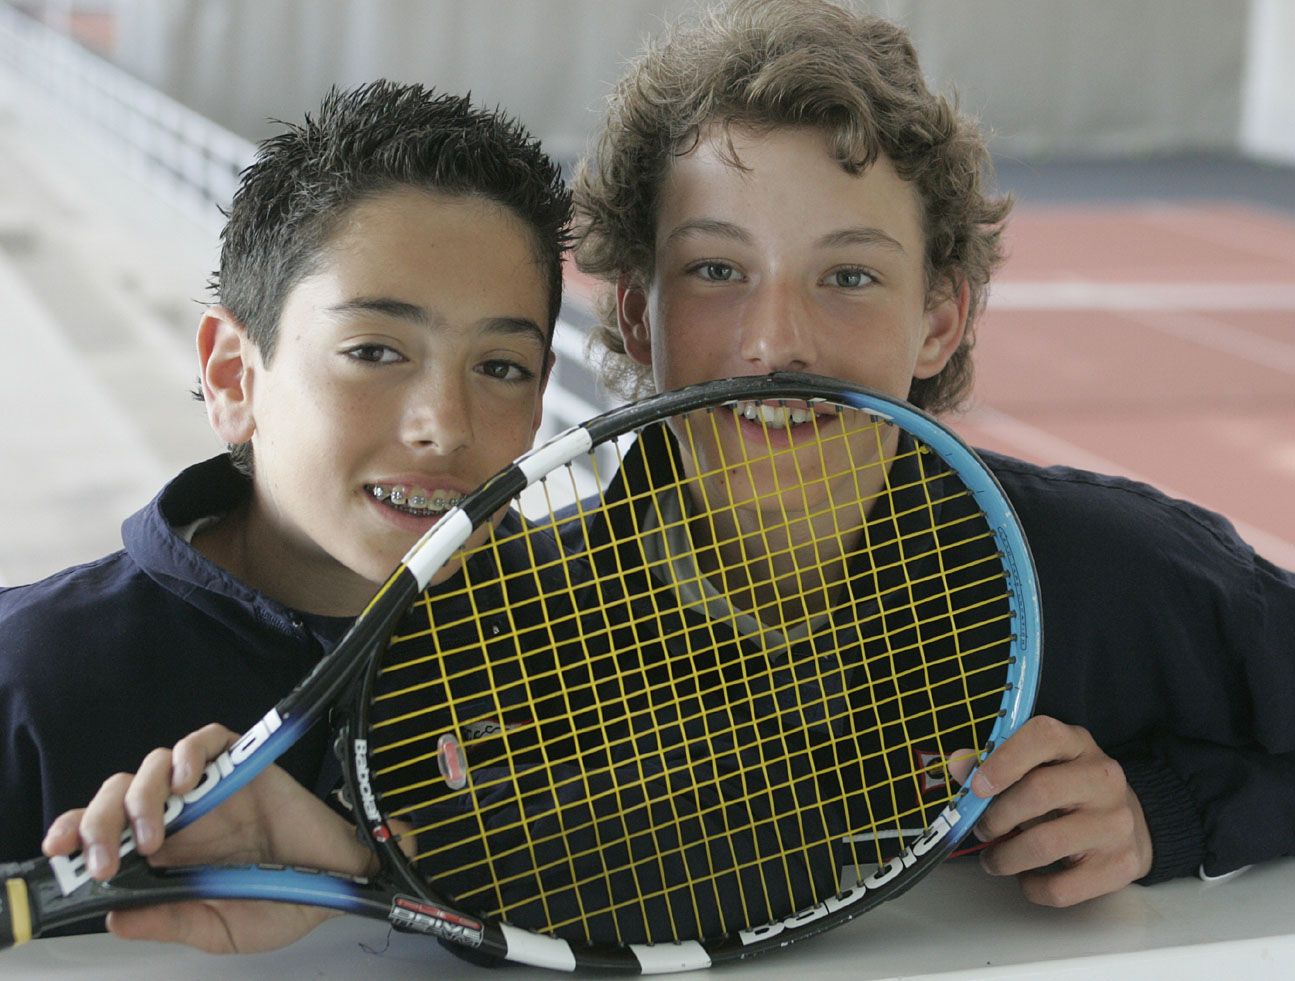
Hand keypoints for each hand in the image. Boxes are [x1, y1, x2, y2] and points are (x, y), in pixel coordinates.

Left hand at [41, 724, 373, 952]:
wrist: (340, 881)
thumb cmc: (282, 904)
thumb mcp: (219, 929)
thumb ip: (171, 921)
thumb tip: (114, 916)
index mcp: (165, 855)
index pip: (106, 831)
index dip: (76, 832)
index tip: (59, 851)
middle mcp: (180, 815)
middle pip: (118, 793)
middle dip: (98, 820)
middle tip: (108, 857)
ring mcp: (210, 787)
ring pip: (154, 764)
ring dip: (140, 795)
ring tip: (156, 833)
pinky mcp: (243, 763)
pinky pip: (207, 739)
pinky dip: (190, 753)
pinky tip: (190, 782)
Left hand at [950, 716, 1152, 906]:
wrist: (1133, 823)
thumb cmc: (1069, 791)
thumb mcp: (1038, 765)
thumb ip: (994, 763)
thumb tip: (958, 766)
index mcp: (1077, 743)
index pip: (1043, 735)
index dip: (1004, 760)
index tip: (976, 787)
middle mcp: (1103, 778)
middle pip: (1039, 792)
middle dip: (996, 816)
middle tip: (981, 829)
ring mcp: (1117, 822)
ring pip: (1046, 844)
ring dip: (1006, 856)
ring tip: (993, 859)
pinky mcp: (1122, 865)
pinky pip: (1063, 887)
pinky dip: (1033, 887)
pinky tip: (1026, 877)